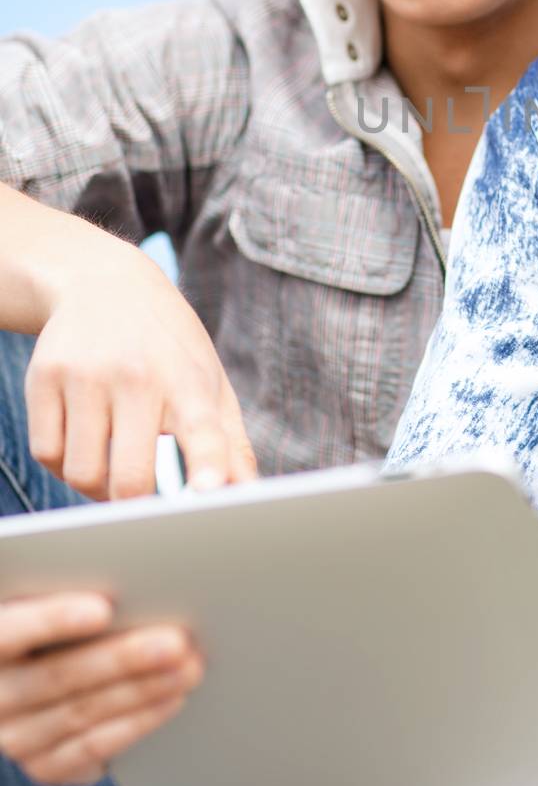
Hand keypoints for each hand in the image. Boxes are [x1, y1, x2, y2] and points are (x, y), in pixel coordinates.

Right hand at [0, 593, 202, 785]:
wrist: (29, 676)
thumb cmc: (49, 621)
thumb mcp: (42, 602)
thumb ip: (66, 588)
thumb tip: (131, 580)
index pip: (8, 631)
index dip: (53, 619)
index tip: (103, 609)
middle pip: (58, 677)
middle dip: (124, 659)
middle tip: (177, 642)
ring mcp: (15, 736)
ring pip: (81, 714)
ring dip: (142, 691)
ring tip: (188, 667)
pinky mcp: (44, 764)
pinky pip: (91, 749)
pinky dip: (135, 724)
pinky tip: (170, 702)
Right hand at [26, 237, 256, 500]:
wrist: (103, 282)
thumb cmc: (167, 345)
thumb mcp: (209, 379)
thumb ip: (229, 442)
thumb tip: (246, 496)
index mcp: (188, 379)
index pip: (202, 428)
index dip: (206, 464)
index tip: (207, 492)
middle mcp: (136, 375)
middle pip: (130, 476)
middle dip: (137, 503)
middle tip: (144, 497)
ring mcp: (86, 375)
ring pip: (82, 473)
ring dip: (97, 487)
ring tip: (113, 465)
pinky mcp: (43, 376)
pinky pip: (48, 454)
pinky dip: (65, 465)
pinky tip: (84, 443)